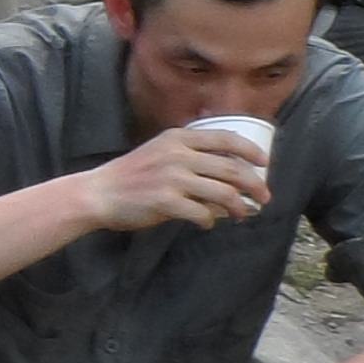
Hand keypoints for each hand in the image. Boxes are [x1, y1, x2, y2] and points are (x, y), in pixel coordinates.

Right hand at [84, 122, 271, 231]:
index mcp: (178, 138)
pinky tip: (206, 223)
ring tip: (240, 215)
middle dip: (255, 186)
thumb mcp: (159, 149)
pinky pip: (201, 214)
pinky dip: (209, 221)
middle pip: (232, 169)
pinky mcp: (165, 202)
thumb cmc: (131, 175)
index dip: (250, 151)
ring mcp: (172, 178)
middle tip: (264, 197)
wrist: (98, 193)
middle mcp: (178, 155)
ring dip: (238, 207)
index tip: (264, 163)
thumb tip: (226, 165)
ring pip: (223, 193)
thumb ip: (188, 151)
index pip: (226, 139)